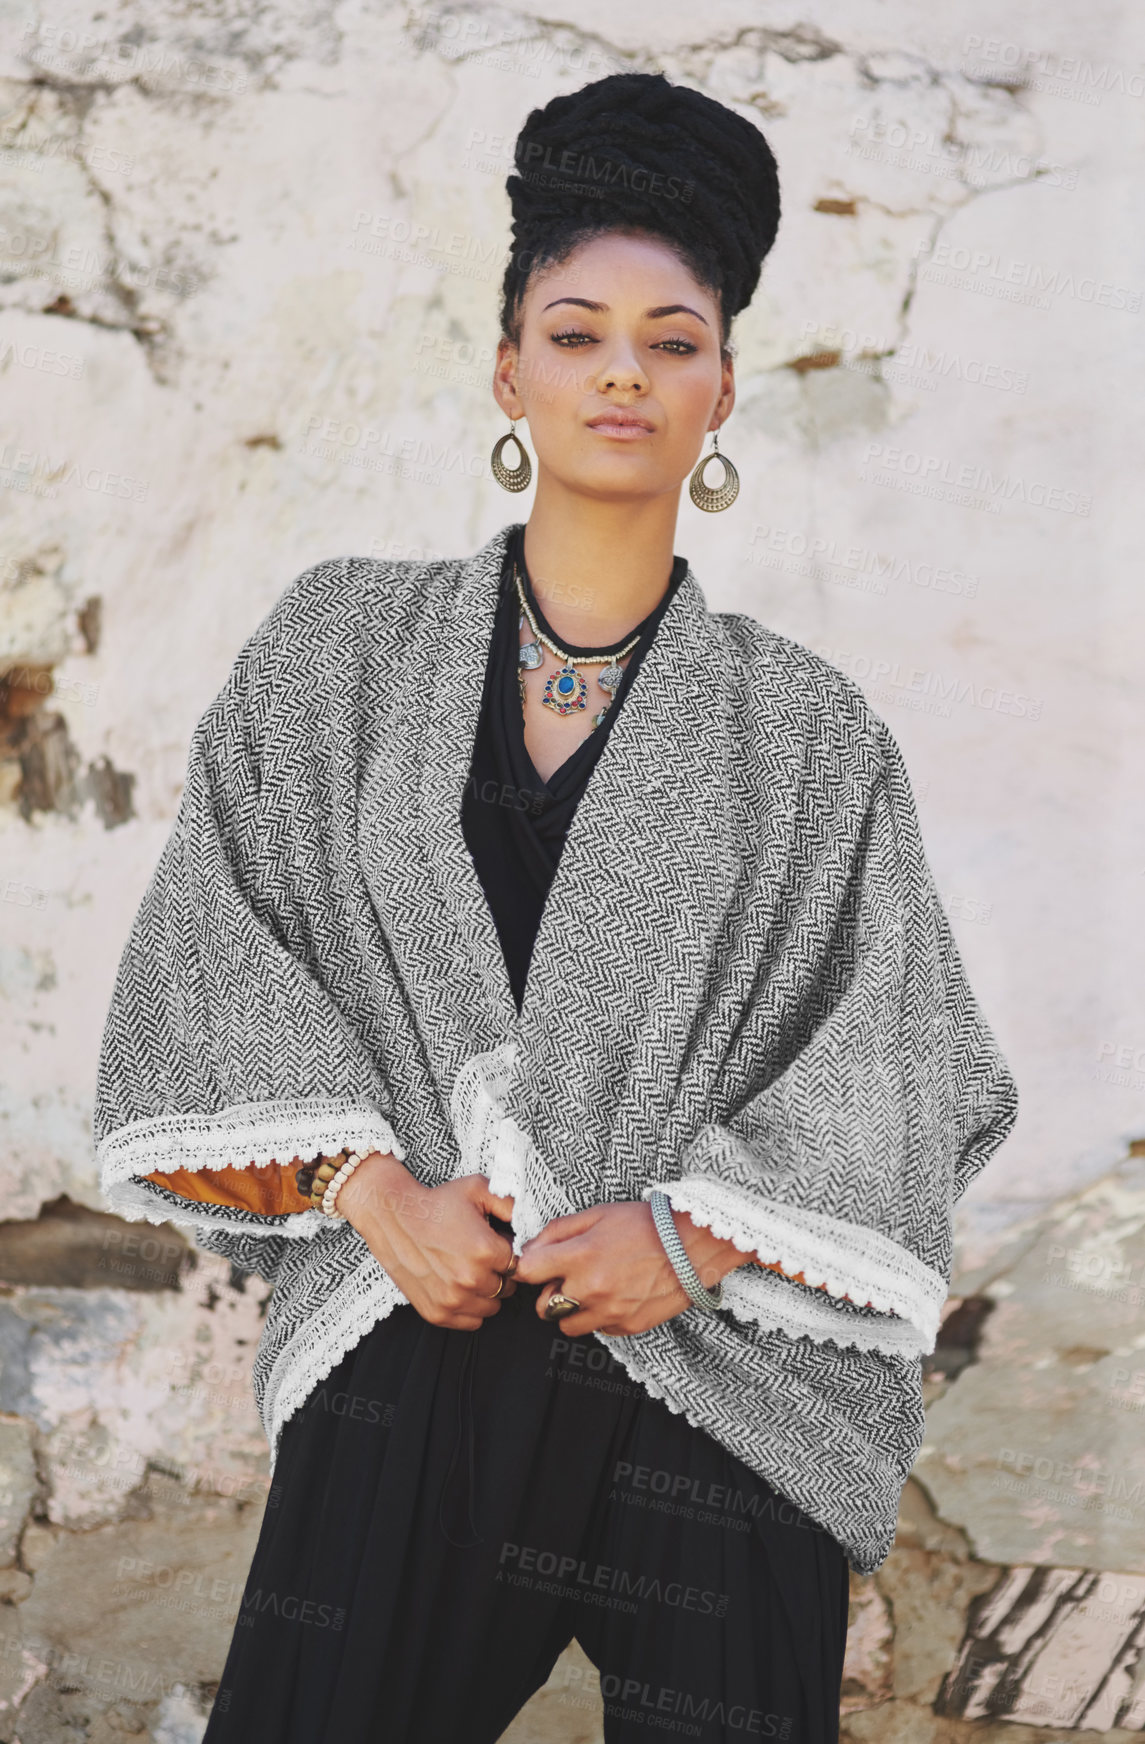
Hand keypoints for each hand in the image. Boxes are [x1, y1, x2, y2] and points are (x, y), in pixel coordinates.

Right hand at [336, 1153, 517, 1329]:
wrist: (393, 1215)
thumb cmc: (436, 1202)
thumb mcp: (478, 1188)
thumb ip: (511, 1204)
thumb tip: (530, 1224)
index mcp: (486, 1251)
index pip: (519, 1264)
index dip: (508, 1252)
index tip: (496, 1244)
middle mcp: (471, 1279)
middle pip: (507, 1287)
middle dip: (499, 1272)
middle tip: (480, 1256)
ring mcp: (452, 1300)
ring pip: (491, 1307)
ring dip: (486, 1292)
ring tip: (468, 1269)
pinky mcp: (436, 1313)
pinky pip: (471, 1322)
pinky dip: (470, 1309)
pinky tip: (459, 1286)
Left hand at [513, 1200, 739, 1336]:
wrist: (693, 1245)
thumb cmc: (646, 1224)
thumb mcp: (598, 1213)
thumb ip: (559, 1231)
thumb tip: (531, 1248)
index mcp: (579, 1257)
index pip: (527, 1272)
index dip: (529, 1266)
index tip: (537, 1264)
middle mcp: (590, 1289)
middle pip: (543, 1306)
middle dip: (549, 1292)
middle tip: (566, 1277)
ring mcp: (609, 1312)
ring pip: (567, 1325)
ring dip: (571, 1310)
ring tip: (590, 1289)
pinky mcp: (628, 1326)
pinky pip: (599, 1330)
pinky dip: (600, 1316)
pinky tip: (615, 1295)